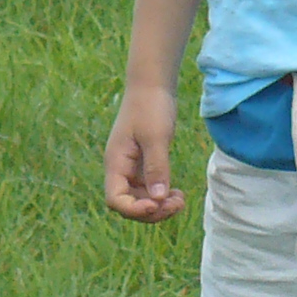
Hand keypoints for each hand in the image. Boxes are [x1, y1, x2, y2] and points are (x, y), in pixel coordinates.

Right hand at [103, 86, 185, 222]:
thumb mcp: (155, 137)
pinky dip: (162, 196)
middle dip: (152, 211)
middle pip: (129, 205)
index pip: (116, 199)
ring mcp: (132, 168)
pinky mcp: (144, 165)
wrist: (153, 85)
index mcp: (116, 163)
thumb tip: (158, 199)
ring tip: (180, 200)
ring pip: (141, 200)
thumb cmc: (150, 106)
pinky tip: (178, 193)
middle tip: (177, 204)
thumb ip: (156, 168)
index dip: (134, 209)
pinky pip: (150, 190)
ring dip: (159, 206)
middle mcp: (121, 169)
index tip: (157, 204)